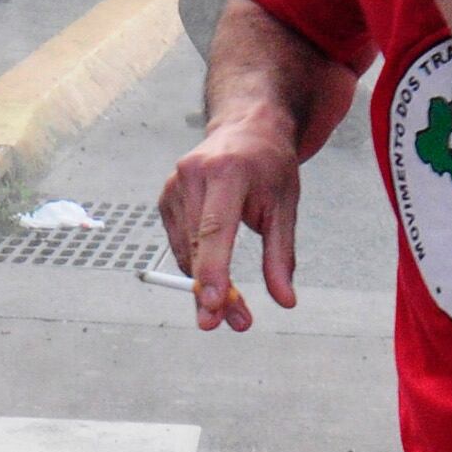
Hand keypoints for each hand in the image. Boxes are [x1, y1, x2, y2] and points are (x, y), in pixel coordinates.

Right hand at [161, 111, 303, 332]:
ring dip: (205, 285)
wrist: (246, 128)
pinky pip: (179, 243)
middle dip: (213, 291)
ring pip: (185, 251)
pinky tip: (215, 274)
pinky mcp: (165, 196)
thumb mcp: (285, 206)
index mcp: (228, 172)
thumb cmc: (269, 165)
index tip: (214, 303)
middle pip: (198, 246)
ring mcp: (175, 185)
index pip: (215, 228)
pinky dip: (197, 264)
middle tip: (232, 323)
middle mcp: (194, 175)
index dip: (213, 269)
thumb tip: (285, 300)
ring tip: (232, 308)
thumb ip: (281, 255)